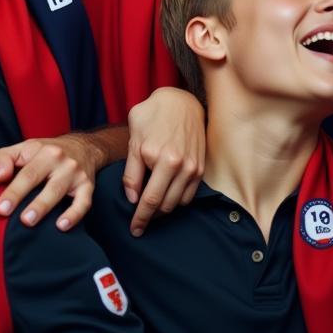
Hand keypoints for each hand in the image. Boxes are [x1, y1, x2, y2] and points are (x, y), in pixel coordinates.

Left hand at [0, 132, 101, 230]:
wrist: (83, 147)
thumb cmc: (46, 152)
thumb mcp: (23, 148)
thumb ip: (3, 158)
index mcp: (40, 150)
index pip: (23, 171)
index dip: (11, 190)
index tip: (0, 207)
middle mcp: (58, 159)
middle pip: (37, 178)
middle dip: (21, 196)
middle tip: (6, 213)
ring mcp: (74, 173)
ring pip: (57, 190)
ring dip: (43, 206)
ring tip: (28, 221)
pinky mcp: (87, 186)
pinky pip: (83, 202)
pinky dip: (74, 215)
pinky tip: (62, 226)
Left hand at [123, 87, 203, 235]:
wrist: (179, 102)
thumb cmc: (151, 117)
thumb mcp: (134, 139)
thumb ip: (131, 171)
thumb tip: (132, 199)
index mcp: (158, 157)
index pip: (149, 199)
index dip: (140, 218)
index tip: (134, 230)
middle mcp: (178, 165)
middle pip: (164, 206)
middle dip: (150, 217)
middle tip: (139, 223)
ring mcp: (192, 167)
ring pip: (178, 204)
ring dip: (164, 211)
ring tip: (150, 211)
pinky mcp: (201, 168)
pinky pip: (189, 196)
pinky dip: (177, 202)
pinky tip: (166, 198)